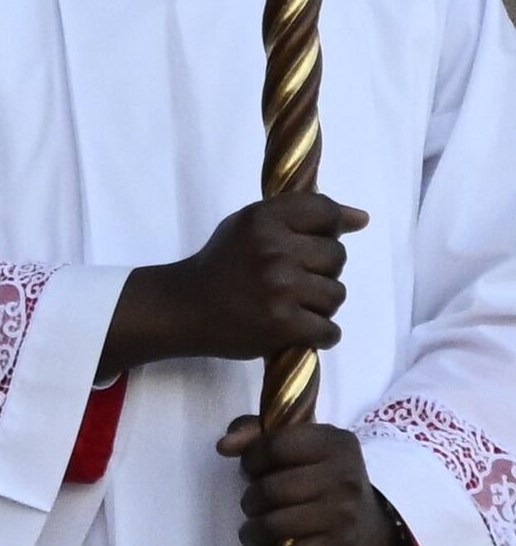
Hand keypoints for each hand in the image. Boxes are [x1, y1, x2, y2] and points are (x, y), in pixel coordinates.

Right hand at [104, 190, 361, 373]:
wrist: (184, 308)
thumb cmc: (222, 264)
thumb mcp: (249, 227)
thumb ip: (299, 217)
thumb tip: (361, 218)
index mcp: (262, 219)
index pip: (324, 211)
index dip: (331, 227)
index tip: (319, 239)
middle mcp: (273, 249)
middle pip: (337, 256)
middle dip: (321, 269)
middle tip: (291, 279)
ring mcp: (280, 288)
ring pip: (337, 294)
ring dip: (320, 304)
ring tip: (291, 305)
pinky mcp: (284, 324)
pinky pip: (330, 330)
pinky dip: (318, 334)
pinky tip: (295, 328)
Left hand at [224, 413, 404, 545]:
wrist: (371, 524)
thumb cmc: (323, 478)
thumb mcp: (301, 445)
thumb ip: (256, 433)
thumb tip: (224, 446)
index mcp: (334, 443)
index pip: (275, 447)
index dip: (251, 459)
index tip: (251, 470)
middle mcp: (344, 476)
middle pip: (270, 489)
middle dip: (250, 500)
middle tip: (252, 506)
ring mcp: (344, 514)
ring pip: (274, 524)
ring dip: (251, 532)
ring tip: (251, 533)